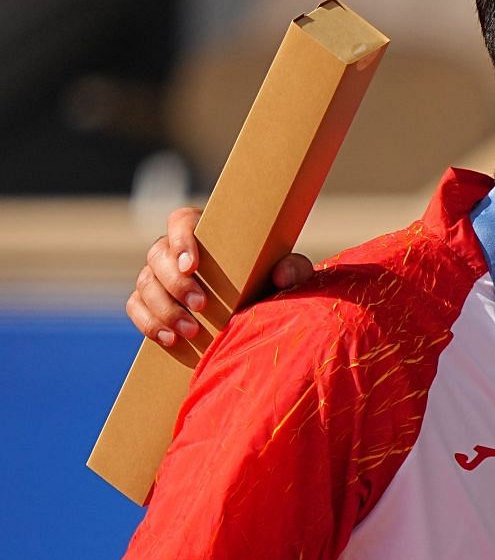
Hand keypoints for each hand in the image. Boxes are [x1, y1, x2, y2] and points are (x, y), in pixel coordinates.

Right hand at [127, 206, 314, 345]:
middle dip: (177, 283)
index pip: (181, 220)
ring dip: (164, 308)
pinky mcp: (150, 301)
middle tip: (202, 306)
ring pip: (144, 283)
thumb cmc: (271, 283)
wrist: (255, 314)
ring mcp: (159, 276)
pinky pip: (136, 307)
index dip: (181, 239)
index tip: (192, 266)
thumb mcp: (289, 275)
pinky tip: (169, 339)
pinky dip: (149, 323)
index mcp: (206, 233)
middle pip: (157, 255)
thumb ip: (294, 268)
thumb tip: (282, 275)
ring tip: (191, 331)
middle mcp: (176, 251)